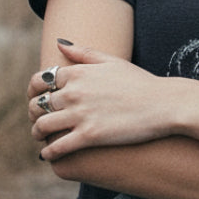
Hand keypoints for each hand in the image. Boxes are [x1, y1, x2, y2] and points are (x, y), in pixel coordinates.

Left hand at [29, 40, 175, 160]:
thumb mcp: (111, 61)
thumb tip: (59, 43)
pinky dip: (49, 152)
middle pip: (38, 104)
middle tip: (37, 121)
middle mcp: (74, 92)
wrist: (164, 104)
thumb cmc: (140, 82)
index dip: (34, 92)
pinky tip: (49, 155)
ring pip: (42, 126)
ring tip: (40, 138)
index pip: (40, 81)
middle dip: (33, 114)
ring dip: (37, 133)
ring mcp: (80, 114)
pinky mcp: (90, 136)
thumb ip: (83, 52)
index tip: (37, 99)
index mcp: (77, 72)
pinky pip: (58, 147)